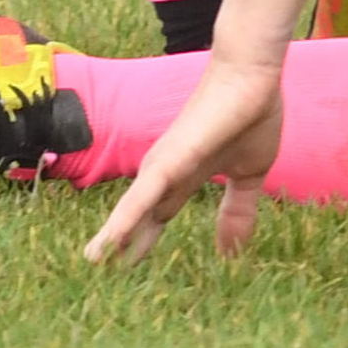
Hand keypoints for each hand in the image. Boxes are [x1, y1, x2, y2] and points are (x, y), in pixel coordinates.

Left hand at [84, 47, 286, 264]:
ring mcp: (165, 165)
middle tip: (100, 269)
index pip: (157, 216)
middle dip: (121, 243)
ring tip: (94, 261)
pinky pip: (143, 196)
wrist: (253, 78)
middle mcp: (167, 173)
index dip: (142, 240)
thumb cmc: (252, 117)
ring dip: (113, 236)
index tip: (126, 265)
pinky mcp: (169, 160)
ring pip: (131, 208)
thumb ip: (238, 210)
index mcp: (187, 178)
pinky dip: (126, 219)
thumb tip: (233, 252)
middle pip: (137, 216)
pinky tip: (111, 242)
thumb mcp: (249, 176)